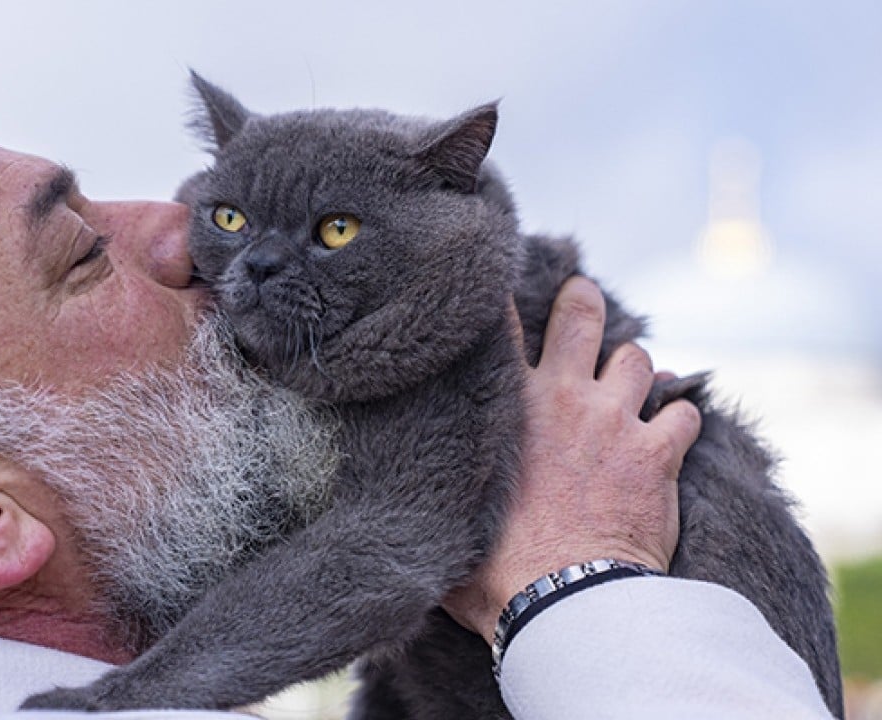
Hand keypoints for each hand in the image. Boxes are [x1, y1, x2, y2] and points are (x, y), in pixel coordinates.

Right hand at [443, 276, 701, 642]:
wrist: (564, 600)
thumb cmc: (498, 570)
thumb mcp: (452, 515)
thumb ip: (441, 487)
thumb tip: (405, 497)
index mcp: (510, 407)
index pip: (502, 329)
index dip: (501, 302)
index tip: (496, 289)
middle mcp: (564, 399)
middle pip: (580, 317)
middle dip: (581, 301)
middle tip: (580, 297)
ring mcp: (615, 422)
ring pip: (637, 359)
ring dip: (633, 370)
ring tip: (626, 385)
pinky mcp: (658, 455)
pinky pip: (684, 414)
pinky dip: (679, 420)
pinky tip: (671, 434)